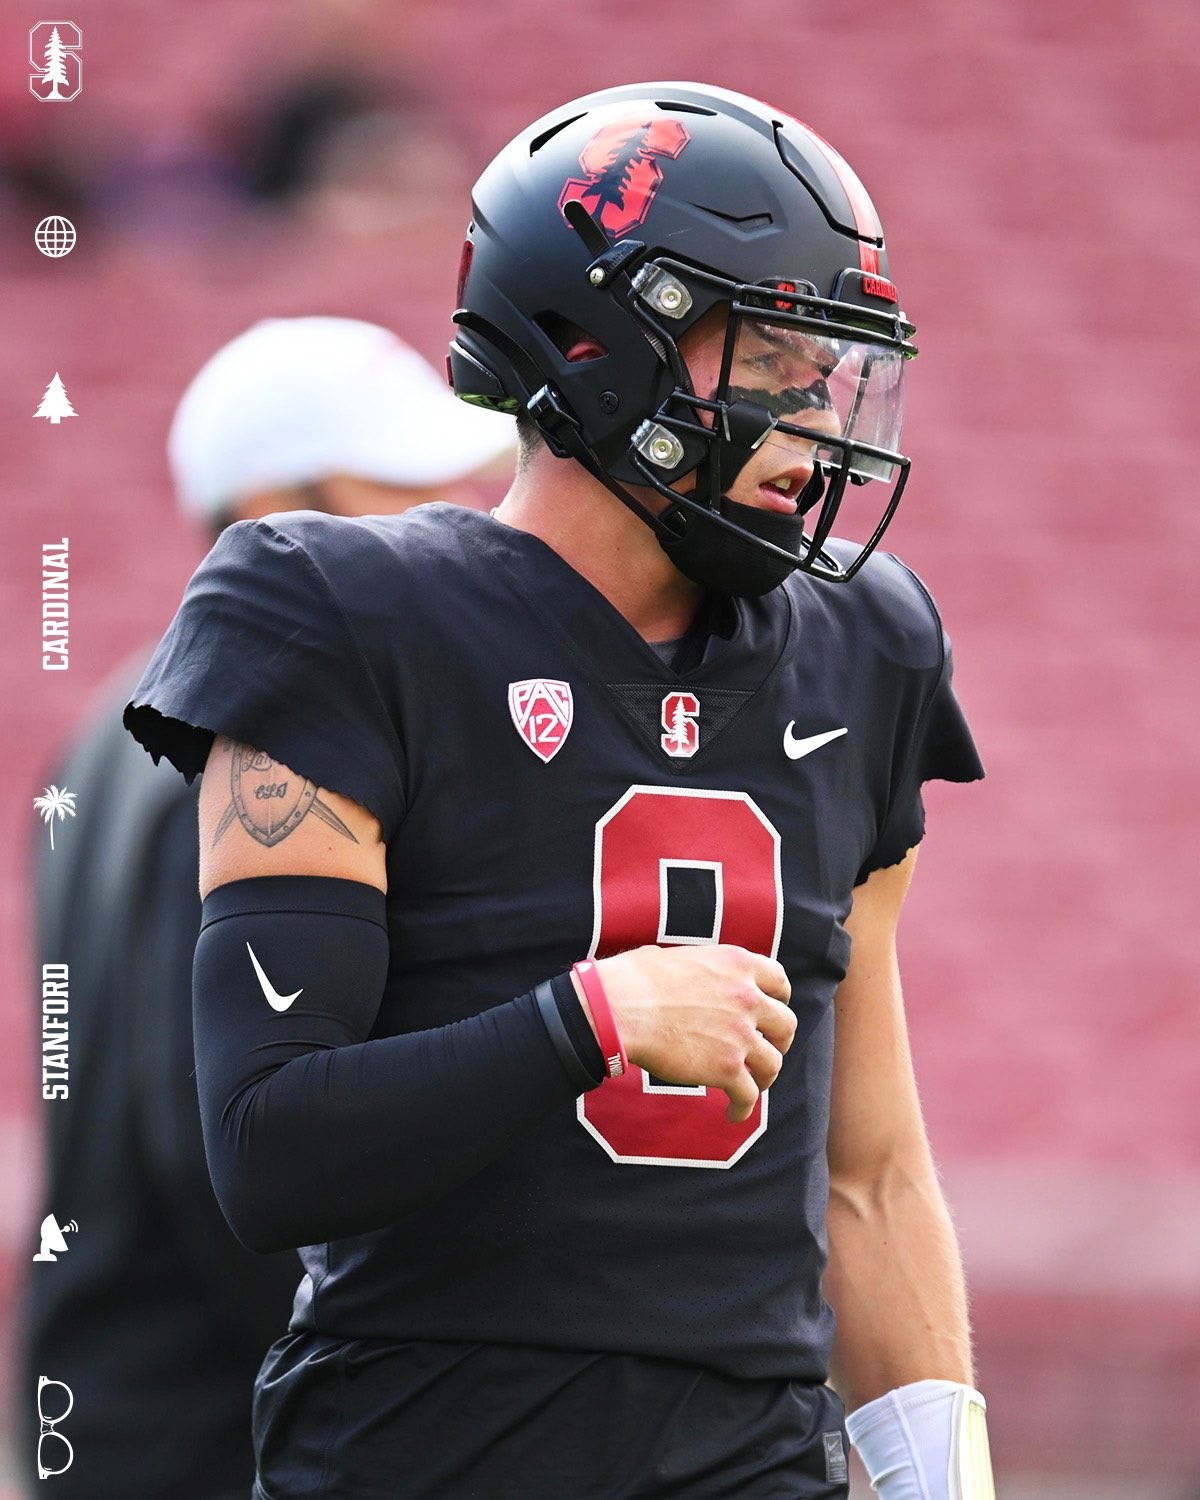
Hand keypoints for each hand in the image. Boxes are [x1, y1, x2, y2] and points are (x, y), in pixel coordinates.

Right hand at [574, 945, 794, 1122]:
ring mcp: (740, 1033)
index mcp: (737, 964)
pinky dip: (743, 1107)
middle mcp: (747, 996)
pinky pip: (749, 1095)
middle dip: (779, 1039)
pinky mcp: (727, 1067)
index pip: (778, 980)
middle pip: (785, 1024)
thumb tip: (691, 975)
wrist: (619, 1008)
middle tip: (767, 1049)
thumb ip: (702, 967)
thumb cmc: (635, 979)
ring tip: (754, 1085)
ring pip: (773, 1062)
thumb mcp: (679, 956)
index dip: (779, 998)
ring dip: (766, 1076)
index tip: (772, 1011)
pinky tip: (733, 1113)